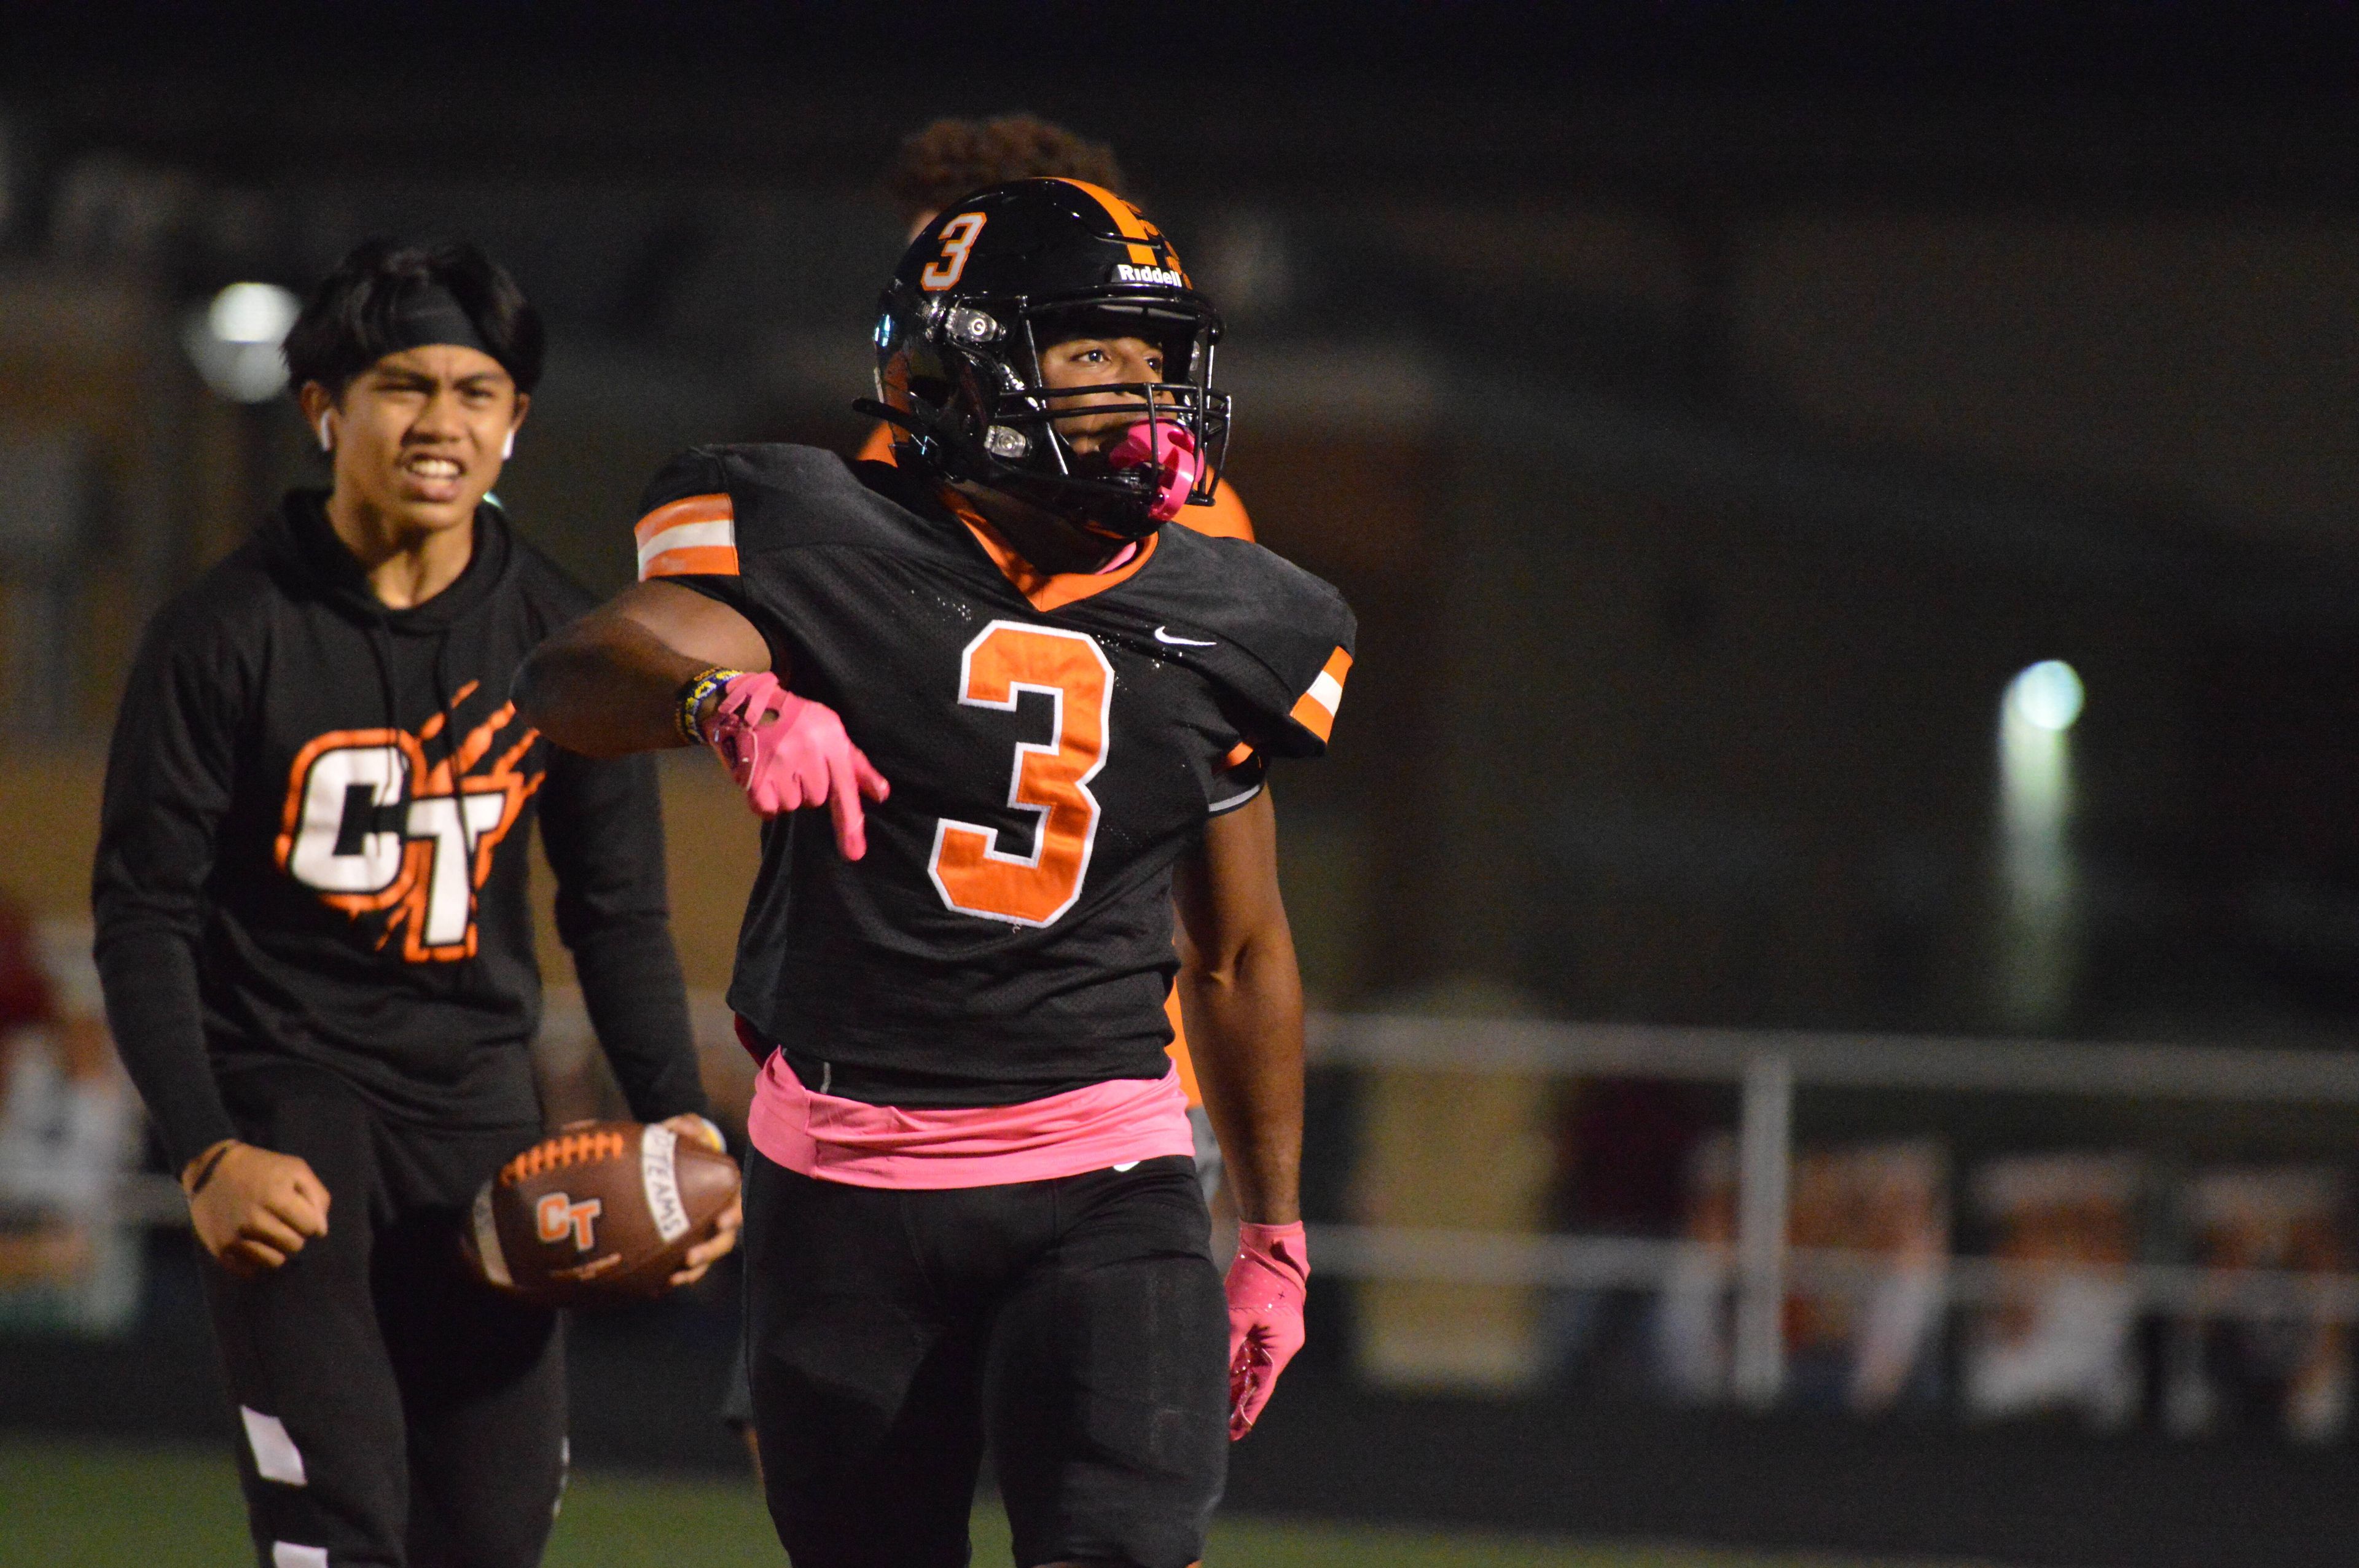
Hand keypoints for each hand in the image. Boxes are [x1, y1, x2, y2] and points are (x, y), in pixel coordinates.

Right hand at [183, 1141, 330, 1276]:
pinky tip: (252, 1242)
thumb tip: (321, 1232)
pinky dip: (256, 1259)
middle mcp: (254, 1220)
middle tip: (282, 1222)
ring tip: (268, 1232)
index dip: (309, 1220)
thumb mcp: (295, 1169)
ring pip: (275, 1262)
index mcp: (276, 1197)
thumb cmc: (260, 1168)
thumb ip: (317, 1197)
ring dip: (277, 1249)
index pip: (311, 1228)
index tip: (298, 1212)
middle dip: (294, 1235)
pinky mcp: (220, 1250)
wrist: (211, 1171)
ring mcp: (235, 1237)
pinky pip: (251, 1270)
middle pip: (294, 1246)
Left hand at [662, 1114, 740, 1288]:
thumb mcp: (680, 1129)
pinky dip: (674, 1275)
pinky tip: (659, 1284)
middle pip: (722, 1240)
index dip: (733, 1215)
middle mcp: (716, 1215)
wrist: (662, 1160)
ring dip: (694, 1270)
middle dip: (710, 1251)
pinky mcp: (681, 1243)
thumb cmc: (678, 1145)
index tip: (723, 1220)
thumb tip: (688, 1126)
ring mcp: (699, 1232)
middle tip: (691, 1257)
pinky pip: (682, 1264)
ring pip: (704, 1258)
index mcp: (723, 1190)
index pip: (736, 1204)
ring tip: (676, 1277)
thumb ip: (686, 1125)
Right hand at [701, 673, 888, 857]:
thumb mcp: (831, 730)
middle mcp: (805, 751)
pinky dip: (766, 801)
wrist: (745, 702)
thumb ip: (856, 764)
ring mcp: (777, 763)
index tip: (854, 853)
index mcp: (829, 739)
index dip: (850, 822)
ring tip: (777, 764)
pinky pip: (767, 809)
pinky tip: (763, 777)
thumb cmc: (795, 718)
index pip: (844, 788)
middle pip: (816, 799)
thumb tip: (881, 794)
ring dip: (786, 792)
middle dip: (808, 787)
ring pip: (792, 805)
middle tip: (795, 761)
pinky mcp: (752, 775)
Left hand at [1224, 1221, 1307, 1438]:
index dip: (1247, 1411)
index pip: (1262, 1387)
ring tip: (1219, 1408)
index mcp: (1282, 1346)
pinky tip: (1224, 1376)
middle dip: (1240, 1401)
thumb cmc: (1257, 1280)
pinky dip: (1239, 1363)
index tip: (1236, 1432)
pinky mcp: (1267, 1323)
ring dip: (1238, 1383)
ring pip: (1254, 1365)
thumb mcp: (1237, 1317)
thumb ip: (1227, 1347)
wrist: (1271, 1248)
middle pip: (1258, 1379)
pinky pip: (1253, 1349)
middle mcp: (1282, 1344)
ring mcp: (1276, 1333)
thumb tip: (1214, 1374)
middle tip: (1224, 1428)